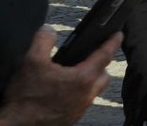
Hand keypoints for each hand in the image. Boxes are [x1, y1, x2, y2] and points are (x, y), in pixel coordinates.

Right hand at [0, 27, 120, 125]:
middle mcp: (86, 95)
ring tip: (78, 73)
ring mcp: (80, 108)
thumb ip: (43, 41)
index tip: (118, 35)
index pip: (104, 55)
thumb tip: (49, 30)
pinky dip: (79, 93)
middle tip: (95, 55)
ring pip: (94, 90)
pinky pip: (82, 102)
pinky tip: (65, 90)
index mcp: (83, 78)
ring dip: (91, 80)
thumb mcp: (32, 61)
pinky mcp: (71, 118)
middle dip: (103, 64)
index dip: (112, 42)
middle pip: (104, 75)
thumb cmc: (27, 98)